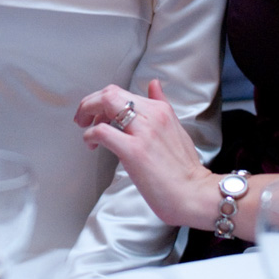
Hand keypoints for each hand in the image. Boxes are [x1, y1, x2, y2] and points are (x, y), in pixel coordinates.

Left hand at [74, 80, 215, 227]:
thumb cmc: (185, 169)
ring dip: (87, 114)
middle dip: (90, 103)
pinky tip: (92, 144)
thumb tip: (154, 85)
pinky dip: (90, 135)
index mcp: (161, 110)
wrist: (195, 194)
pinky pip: (102, 132)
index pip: (122, 92)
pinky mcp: (134, 151)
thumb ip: (162, 105)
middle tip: (83, 117)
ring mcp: (142, 132)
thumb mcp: (177, 128)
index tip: (97, 113)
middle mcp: (152, 115)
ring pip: (105, 103)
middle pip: (110, 93)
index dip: (103, 100)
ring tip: (85, 128)